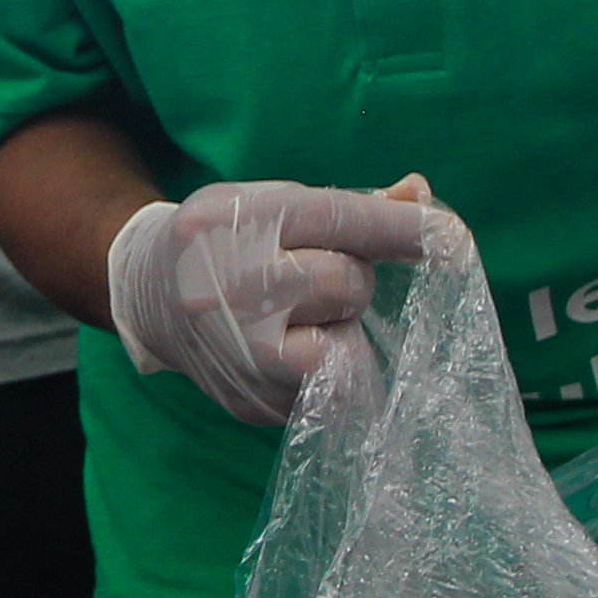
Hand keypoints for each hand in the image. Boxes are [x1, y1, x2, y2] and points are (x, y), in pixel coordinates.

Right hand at [104, 180, 439, 427]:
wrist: (145, 295)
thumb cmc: (225, 239)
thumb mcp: (271, 201)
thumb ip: (348, 205)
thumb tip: (421, 197)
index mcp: (234, 222)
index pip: (339, 220)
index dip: (402, 229)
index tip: (452, 238)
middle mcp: (229, 287)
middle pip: (343, 283)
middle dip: (347, 280)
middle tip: (312, 277)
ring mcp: (235, 352)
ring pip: (339, 347)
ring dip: (335, 331)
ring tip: (297, 318)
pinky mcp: (250, 400)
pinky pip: (324, 392)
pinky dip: (322, 370)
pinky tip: (284, 350)